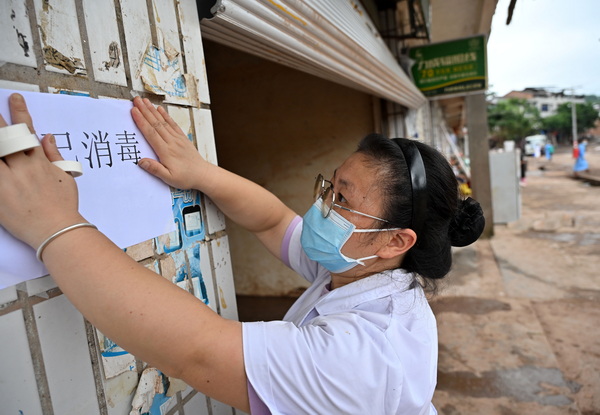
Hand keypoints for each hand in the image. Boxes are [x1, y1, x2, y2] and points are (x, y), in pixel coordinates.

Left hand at [0, 93, 82, 248]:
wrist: (57, 231)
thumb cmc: (63, 207)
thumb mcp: (65, 178)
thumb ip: (55, 155)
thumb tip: (48, 136)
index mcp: (38, 162)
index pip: (27, 130)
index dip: (20, 111)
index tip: (14, 98)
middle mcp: (22, 168)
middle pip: (3, 137)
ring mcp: (7, 181)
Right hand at [131, 97, 206, 189]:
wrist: (203, 174)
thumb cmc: (187, 177)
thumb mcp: (169, 178)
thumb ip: (155, 169)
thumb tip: (141, 162)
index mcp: (166, 151)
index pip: (151, 133)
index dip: (141, 121)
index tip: (134, 111)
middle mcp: (172, 142)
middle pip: (155, 123)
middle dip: (145, 111)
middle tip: (136, 100)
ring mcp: (177, 139)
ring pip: (163, 121)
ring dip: (153, 110)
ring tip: (145, 101)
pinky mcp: (182, 138)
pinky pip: (172, 124)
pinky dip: (165, 115)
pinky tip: (160, 109)